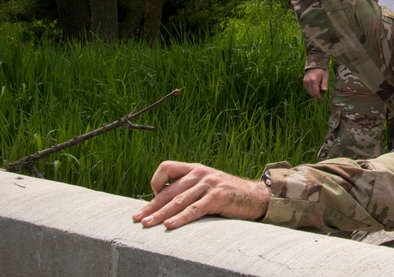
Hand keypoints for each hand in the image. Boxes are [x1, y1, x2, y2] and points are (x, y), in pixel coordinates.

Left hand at [132, 161, 269, 229]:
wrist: (255, 196)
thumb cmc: (228, 194)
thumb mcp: (207, 185)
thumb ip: (189, 188)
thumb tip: (164, 202)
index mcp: (196, 168)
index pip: (167, 167)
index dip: (156, 181)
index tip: (152, 197)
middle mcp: (201, 173)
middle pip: (169, 190)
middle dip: (151, 206)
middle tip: (137, 218)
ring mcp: (209, 185)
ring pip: (178, 201)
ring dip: (160, 214)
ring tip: (147, 224)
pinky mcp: (217, 197)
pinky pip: (194, 209)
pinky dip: (180, 218)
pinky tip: (169, 225)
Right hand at [304, 68, 329, 100]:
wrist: (315, 63)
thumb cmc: (322, 70)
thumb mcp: (325, 76)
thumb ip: (325, 84)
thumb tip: (324, 92)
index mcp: (314, 80)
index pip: (316, 92)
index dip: (319, 97)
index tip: (322, 100)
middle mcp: (308, 82)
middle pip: (312, 93)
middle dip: (317, 95)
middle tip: (322, 93)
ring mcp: (305, 81)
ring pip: (309, 92)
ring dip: (314, 93)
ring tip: (319, 88)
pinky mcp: (304, 81)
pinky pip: (307, 89)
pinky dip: (311, 90)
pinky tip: (314, 87)